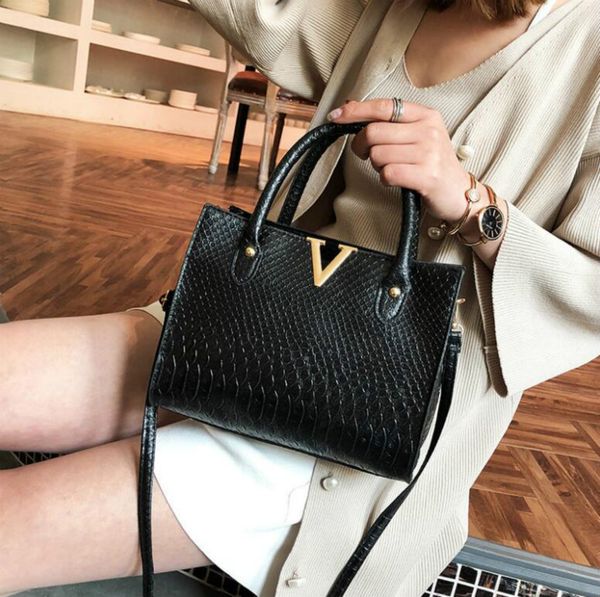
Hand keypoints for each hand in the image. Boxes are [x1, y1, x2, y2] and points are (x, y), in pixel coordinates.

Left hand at [327, 98, 475, 224]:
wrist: (458, 192)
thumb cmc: (431, 164)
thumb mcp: (417, 135)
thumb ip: (389, 123)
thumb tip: (351, 108)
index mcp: (425, 115)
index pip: (383, 107)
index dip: (355, 111)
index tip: (336, 116)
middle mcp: (428, 130)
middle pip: (373, 133)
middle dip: (362, 147)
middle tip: (368, 155)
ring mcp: (429, 153)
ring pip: (378, 155)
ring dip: (377, 166)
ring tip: (393, 168)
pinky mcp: (427, 176)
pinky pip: (388, 174)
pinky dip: (385, 179)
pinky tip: (397, 179)